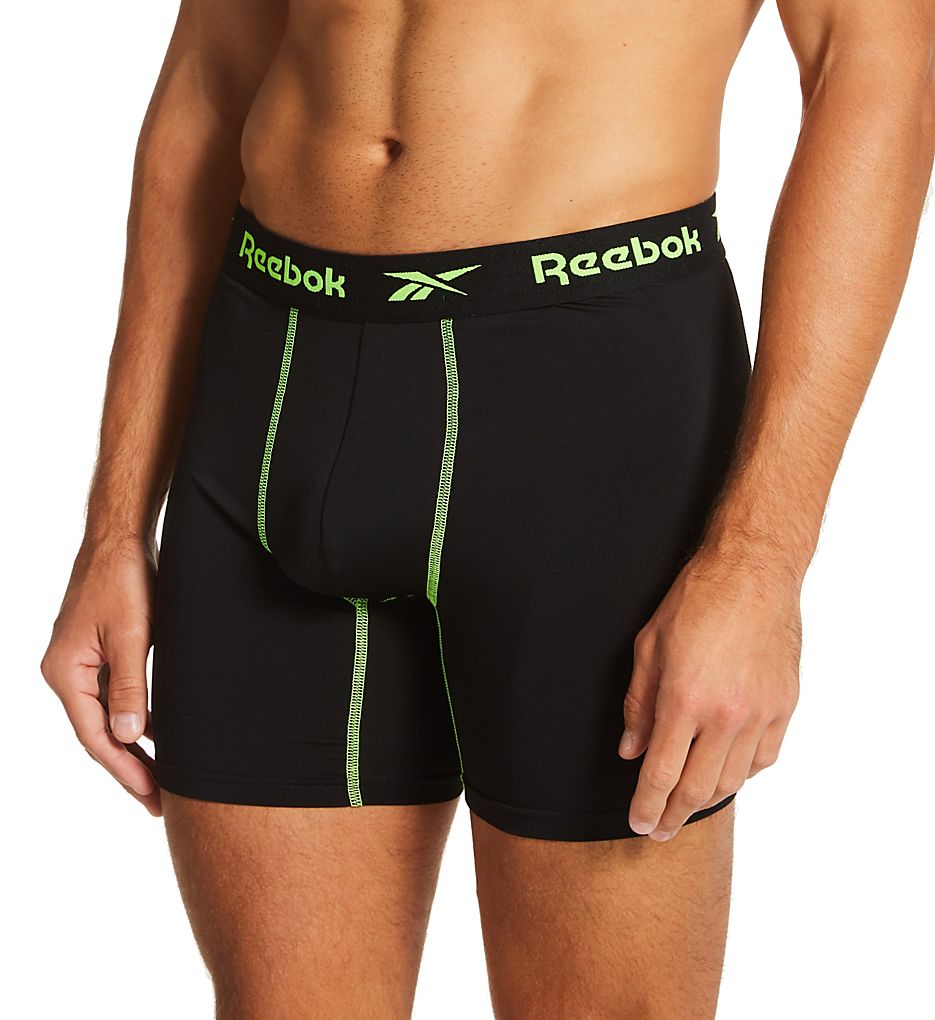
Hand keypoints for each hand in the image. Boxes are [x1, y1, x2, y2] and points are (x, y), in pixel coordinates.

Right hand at [41, 538, 161, 815]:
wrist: (120, 538)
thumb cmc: (124, 580)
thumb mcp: (131, 635)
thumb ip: (130, 687)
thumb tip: (130, 737)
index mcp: (65, 672)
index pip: (95, 736)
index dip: (125, 769)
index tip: (152, 796)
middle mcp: (66, 672)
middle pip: (98, 732)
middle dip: (130, 767)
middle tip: (160, 801)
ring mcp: (80, 662)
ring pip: (107, 716)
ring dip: (132, 745)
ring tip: (161, 777)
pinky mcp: (98, 651)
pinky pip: (114, 696)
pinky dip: (134, 717)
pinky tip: (158, 734)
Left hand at [618, 542, 801, 840]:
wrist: (754, 572)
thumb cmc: (695, 601)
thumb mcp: (648, 647)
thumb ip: (638, 705)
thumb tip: (631, 750)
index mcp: (685, 700)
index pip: (661, 773)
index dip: (647, 806)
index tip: (639, 825)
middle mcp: (726, 714)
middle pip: (698, 788)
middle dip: (674, 816)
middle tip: (659, 831)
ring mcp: (761, 713)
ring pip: (733, 779)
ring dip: (706, 798)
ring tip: (688, 806)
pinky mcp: (785, 705)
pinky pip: (763, 758)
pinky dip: (742, 773)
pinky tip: (726, 772)